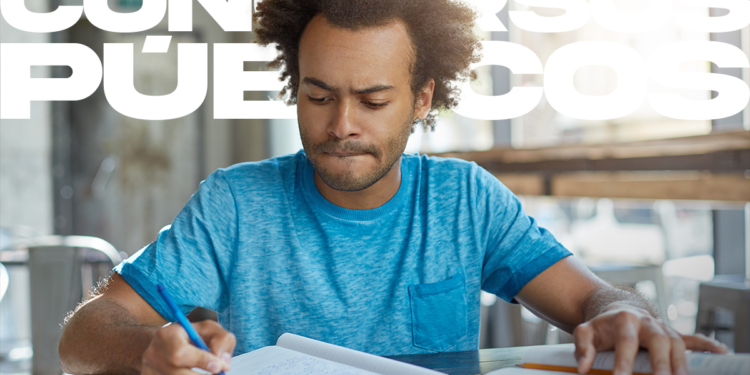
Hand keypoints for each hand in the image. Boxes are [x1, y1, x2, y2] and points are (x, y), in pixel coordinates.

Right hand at [142, 320, 235, 374]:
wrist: (168, 344)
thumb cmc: (191, 336)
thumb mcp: (210, 330)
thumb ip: (222, 340)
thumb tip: (223, 363)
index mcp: (166, 335)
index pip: (180, 353)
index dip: (201, 362)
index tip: (217, 367)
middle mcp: (152, 353)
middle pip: (177, 374)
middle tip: (216, 373)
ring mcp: (148, 370)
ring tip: (204, 371)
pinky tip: (193, 373)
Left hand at [573, 303, 727, 374]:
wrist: (618, 310)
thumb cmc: (602, 326)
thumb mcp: (585, 331)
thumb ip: (582, 346)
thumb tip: (584, 367)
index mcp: (624, 320)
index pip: (625, 342)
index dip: (624, 362)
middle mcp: (647, 322)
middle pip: (658, 340)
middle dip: (662, 362)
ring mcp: (662, 327)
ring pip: (677, 342)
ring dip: (681, 362)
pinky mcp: (672, 334)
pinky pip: (692, 338)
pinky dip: (706, 345)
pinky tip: (720, 352)